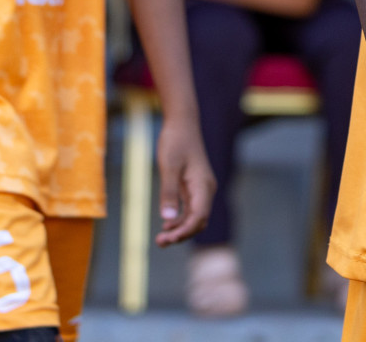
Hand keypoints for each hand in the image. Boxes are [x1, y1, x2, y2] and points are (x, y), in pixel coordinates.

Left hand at [153, 115, 215, 245]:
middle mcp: (206, 189)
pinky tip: (166, 224)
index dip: (185, 231)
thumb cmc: (175, 142)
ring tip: (160, 238)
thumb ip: (168, 192)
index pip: (199, 216)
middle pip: (199, 220)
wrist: (182, 123)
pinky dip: (180, 219)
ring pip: (195, 217)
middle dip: (182, 234)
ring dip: (180, 229)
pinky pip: (190, 209)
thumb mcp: (169, 166)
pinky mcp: (194, 186)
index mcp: (203, 185)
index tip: (168, 238)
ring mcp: (201, 188)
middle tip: (160, 242)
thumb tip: (167, 219)